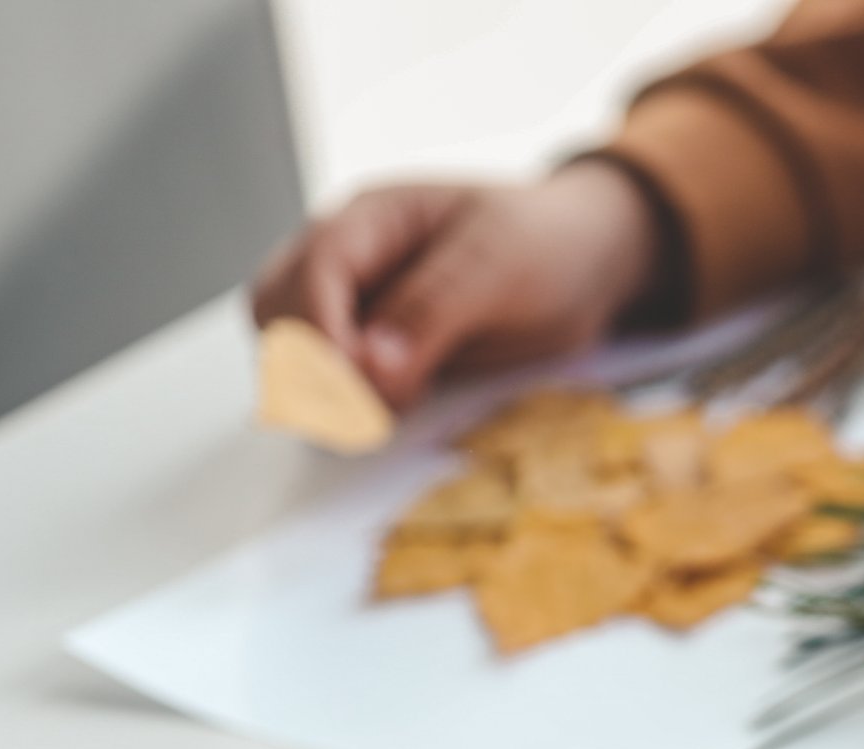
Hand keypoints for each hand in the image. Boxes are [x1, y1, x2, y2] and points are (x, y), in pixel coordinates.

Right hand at [250, 163, 658, 409]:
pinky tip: (389, 414)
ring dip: (321, 392)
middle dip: (311, 365)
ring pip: (292, 352)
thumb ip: (432, 312)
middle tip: (369, 411)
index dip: (322, 330)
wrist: (583, 262)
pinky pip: (333, 383)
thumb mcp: (498, 267)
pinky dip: (347, 405)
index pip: (314, 270)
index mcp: (370, 220)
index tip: (350, 384)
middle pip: (279, 312)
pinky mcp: (374, 352)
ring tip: (384, 413)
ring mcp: (354, 307)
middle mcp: (347, 261)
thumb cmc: (545, 243)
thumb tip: (369, 367)